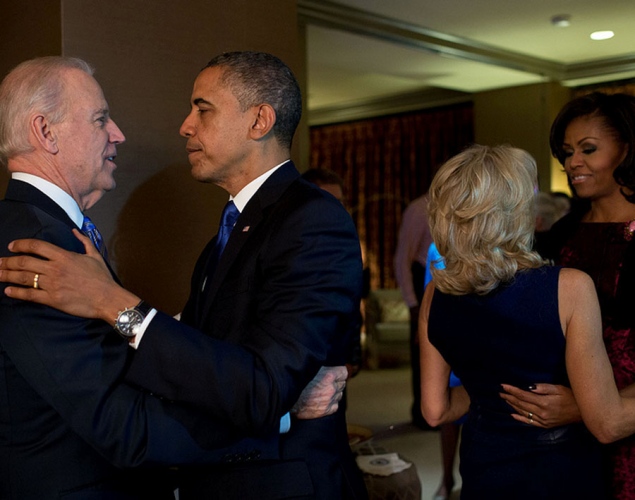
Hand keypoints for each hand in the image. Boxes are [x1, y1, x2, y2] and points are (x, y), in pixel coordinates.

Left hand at [0, 230, 138, 322]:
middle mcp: (55, 268)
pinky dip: (17, 292)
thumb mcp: (95, 255)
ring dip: (7, 275)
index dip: (21, 245)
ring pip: (24, 277)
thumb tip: (74, 231)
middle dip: (7, 261)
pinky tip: (8, 290)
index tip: (11, 246)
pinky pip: (30, 295)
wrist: (107, 298)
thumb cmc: (102, 278)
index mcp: (64, 256)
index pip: (37, 246)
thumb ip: (83, 242)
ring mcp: (53, 284)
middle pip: (24, 262)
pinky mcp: (53, 299)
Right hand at [291, 366, 347, 418]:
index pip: (344, 372)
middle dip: (336, 383)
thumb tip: (326, 361)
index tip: (336, 373)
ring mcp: (329, 400)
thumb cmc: (296, 380)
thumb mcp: (310, 367)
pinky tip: (323, 400)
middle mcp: (331, 388)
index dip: (339, 372)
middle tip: (326, 382)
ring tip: (323, 391)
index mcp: (329, 375)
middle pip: (342, 384)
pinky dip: (331, 404)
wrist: (287, 397)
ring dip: (334, 393)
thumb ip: (321, 366)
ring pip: (339, 395)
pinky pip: (335, 406)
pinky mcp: (325, 410)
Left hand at [499, 383, 581, 427]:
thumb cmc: (571, 397)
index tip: (503, 386)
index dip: (512, 390)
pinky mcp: (545, 425)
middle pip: (521, 404)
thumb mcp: (558, 388)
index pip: (523, 395)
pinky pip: (529, 422)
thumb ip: (543, 387)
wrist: (582, 413)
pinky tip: (512, 414)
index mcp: (544, 402)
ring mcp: (543, 421)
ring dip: (513, 405)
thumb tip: (529, 387)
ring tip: (505, 399)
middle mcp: (542, 413)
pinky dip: (520, 418)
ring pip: (523, 412)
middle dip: (509, 397)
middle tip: (500, 392)